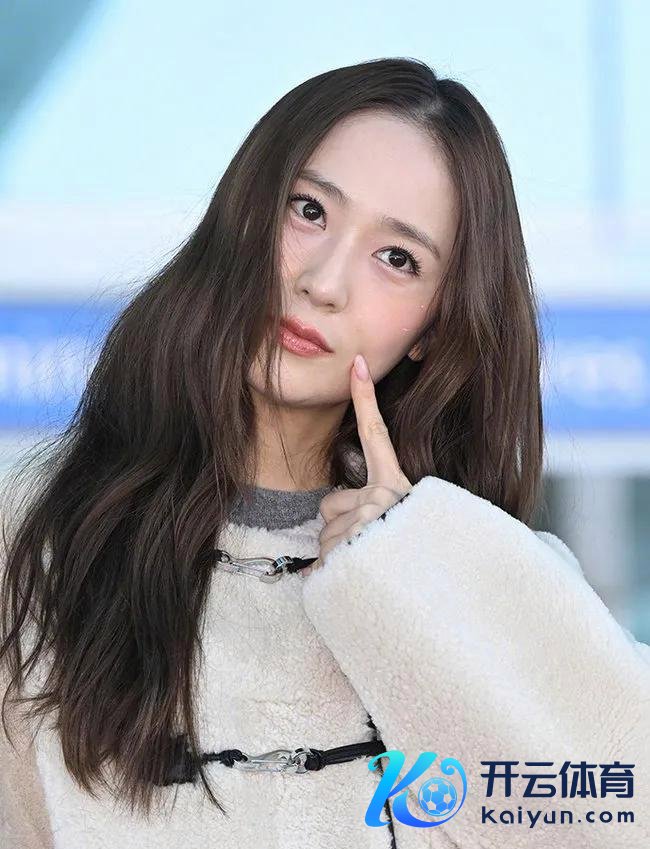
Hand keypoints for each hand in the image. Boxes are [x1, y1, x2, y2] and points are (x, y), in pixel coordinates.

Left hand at [302, 353, 411, 576]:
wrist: (439, 595)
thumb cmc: (425, 556)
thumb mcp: (415, 523)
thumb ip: (383, 509)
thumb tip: (347, 513)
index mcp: (397, 487)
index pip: (377, 435)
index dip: (365, 399)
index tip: (357, 366)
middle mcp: (379, 500)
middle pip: (329, 504)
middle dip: (338, 525)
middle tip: (365, 545)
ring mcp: (361, 525)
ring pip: (324, 535)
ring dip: (337, 553)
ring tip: (368, 567)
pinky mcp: (346, 553)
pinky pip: (321, 562)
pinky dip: (330, 575)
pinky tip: (355, 582)